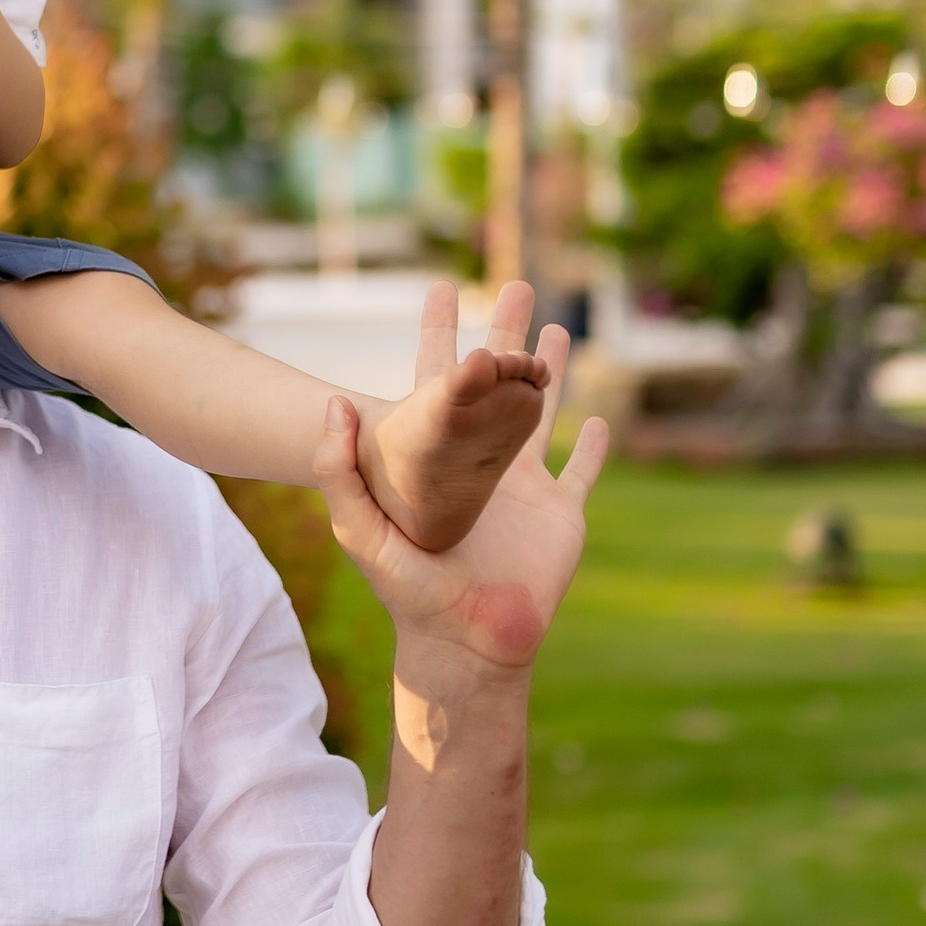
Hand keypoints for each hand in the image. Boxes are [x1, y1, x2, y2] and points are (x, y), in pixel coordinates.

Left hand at [317, 286, 606, 684]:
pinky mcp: (562, 516)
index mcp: (438, 459)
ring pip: (542, 413)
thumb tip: (328, 402)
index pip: (438, 380)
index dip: (439, 334)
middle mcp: (482, 464)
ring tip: (557, 329)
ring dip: (551, 373)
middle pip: (497, 383)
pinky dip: (593, 446)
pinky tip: (597, 418)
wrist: (465, 640)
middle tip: (516, 284)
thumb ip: (338, 468)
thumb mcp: (360, 527)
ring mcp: (524, 489)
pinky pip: (581, 473)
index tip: (440, 287)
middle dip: (505, 335)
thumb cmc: (408, 589)